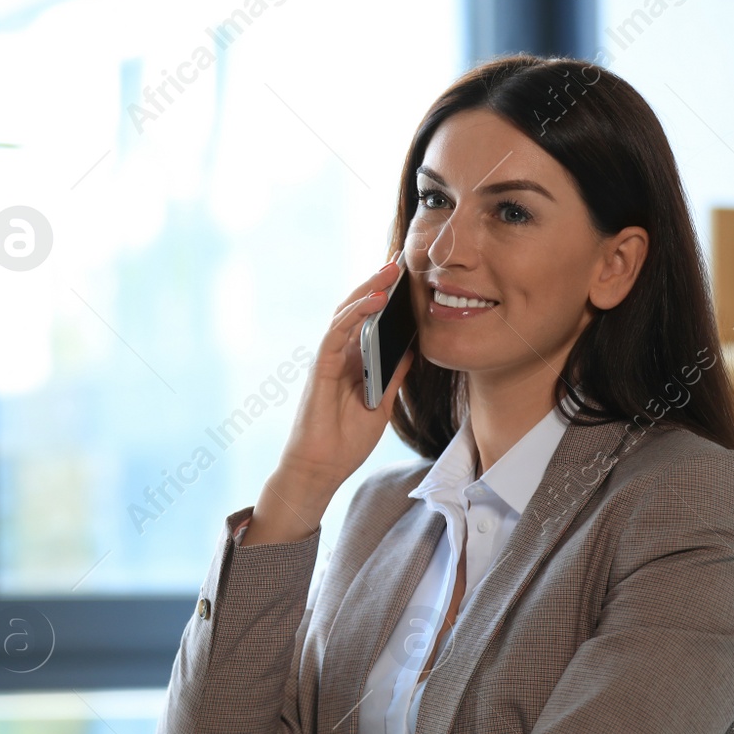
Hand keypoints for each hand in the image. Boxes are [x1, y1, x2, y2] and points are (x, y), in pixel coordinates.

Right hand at [246, 254, 415, 544]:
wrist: (321, 470)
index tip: (406, 279)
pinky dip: (354, 315)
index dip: (383, 299)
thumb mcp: (382, 405)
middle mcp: (337, 356)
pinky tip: (374, 302)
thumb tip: (412, 349)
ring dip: (367, 290)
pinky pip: (336, 334)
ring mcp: (327, 360)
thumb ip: (393, 376)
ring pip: (344, 315)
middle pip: (355, 311)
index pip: (367, 322)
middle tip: (399, 263)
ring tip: (390, 272)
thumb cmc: (346, 443)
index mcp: (352, 363)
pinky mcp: (320, 369)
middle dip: (376, 285)